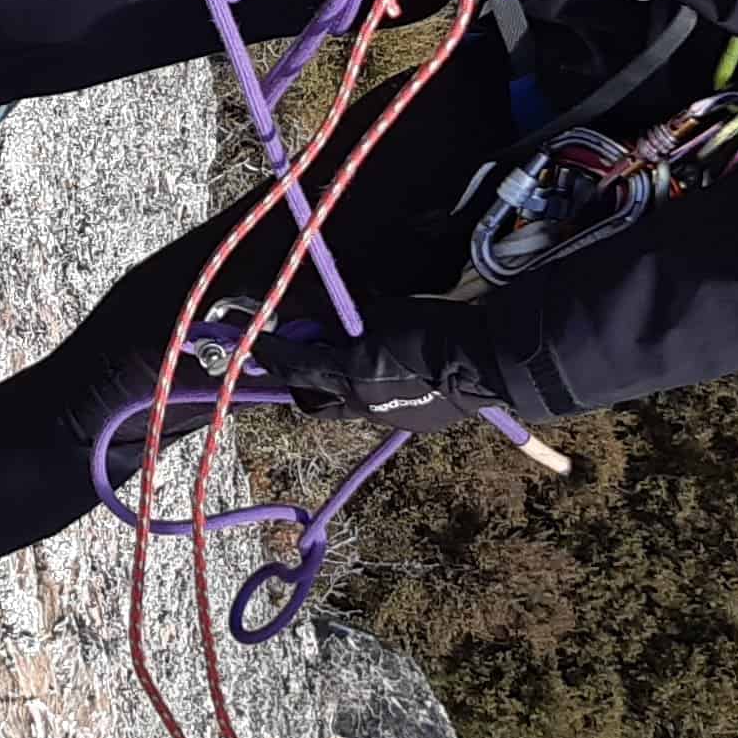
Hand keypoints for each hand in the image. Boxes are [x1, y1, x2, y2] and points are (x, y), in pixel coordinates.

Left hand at [248, 321, 488, 436]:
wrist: (488, 360)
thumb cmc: (436, 328)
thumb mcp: (383, 314)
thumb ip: (345, 322)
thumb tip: (314, 319)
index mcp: (351, 375)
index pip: (294, 364)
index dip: (270, 352)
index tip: (249, 342)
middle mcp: (361, 406)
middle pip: (311, 400)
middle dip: (297, 381)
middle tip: (295, 356)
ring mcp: (385, 419)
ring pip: (342, 407)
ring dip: (332, 387)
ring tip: (340, 362)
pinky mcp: (409, 423)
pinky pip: (373, 409)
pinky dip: (365, 392)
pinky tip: (380, 373)